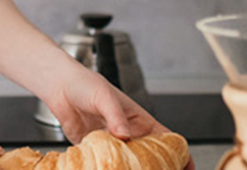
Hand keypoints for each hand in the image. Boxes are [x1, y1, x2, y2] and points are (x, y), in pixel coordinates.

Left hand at [41, 67, 194, 168]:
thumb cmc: (85, 84)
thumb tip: (126, 136)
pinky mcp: (95, 151)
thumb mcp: (104, 97)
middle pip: (150, 158)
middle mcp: (128, 135)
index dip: (180, 154)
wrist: (59, 87)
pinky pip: (106, 165)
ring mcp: (113, 144)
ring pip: (130, 164)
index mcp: (139, 120)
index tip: (188, 168)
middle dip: (158, 168)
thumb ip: (115, 116)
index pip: (166, 139)